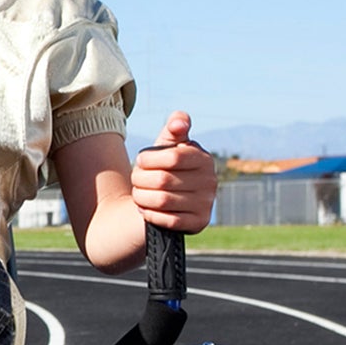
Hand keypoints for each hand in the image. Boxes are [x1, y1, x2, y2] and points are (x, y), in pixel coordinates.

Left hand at [132, 112, 216, 233]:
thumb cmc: (165, 166)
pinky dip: (150, 214)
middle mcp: (210, 181)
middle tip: (135, 180)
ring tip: (138, 194)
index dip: (149, 160)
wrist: (167, 198)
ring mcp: (206, 203)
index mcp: (204, 159)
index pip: (173, 157)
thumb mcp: (169, 145)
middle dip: (140, 180)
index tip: (140, 161)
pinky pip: (169, 221)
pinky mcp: (199, 223)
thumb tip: (179, 121)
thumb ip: (174, 129)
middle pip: (163, 180)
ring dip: (142, 197)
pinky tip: (144, 209)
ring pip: (163, 201)